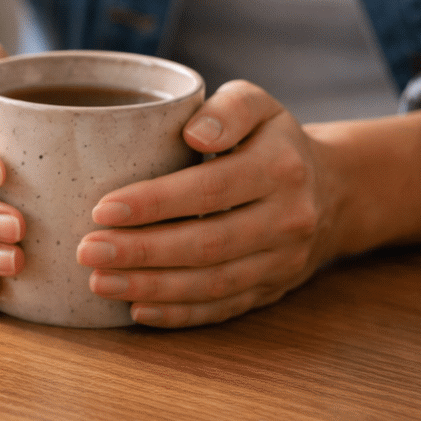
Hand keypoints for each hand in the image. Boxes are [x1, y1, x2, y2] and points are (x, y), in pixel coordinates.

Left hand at [77, 80, 340, 327]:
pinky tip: (136, 309)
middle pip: (207, 243)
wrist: (333, 191)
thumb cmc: (273, 143)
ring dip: (151, 287)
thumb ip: (228, 108)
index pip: (211, 189)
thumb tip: (194, 132)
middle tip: (87, 252)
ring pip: (212, 284)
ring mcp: (282, 262)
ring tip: (99, 282)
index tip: (103, 209)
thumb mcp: (259, 106)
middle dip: (142, 252)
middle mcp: (287, 219)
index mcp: (279, 168)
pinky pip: (222, 309)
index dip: (155, 203)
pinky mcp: (271, 291)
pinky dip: (178, 314)